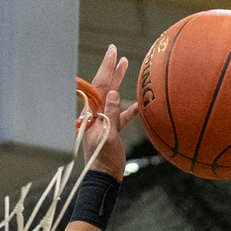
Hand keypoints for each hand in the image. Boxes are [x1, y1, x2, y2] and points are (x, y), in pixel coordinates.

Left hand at [81, 43, 140, 179]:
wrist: (104, 180)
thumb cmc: (104, 162)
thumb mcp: (109, 138)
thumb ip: (111, 115)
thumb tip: (113, 92)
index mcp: (92, 114)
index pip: (98, 86)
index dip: (106, 68)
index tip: (112, 52)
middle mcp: (95, 115)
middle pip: (103, 86)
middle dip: (110, 68)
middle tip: (115, 50)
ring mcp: (103, 122)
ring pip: (111, 97)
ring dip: (118, 81)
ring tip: (125, 64)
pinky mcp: (111, 131)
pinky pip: (121, 115)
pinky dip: (129, 108)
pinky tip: (139, 103)